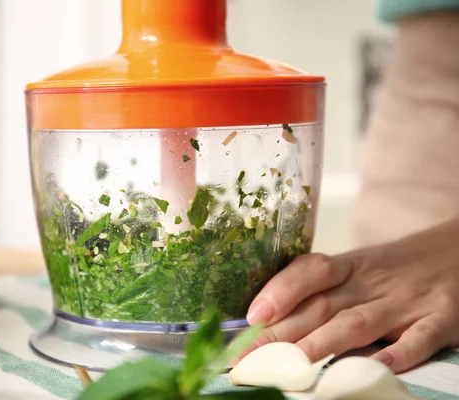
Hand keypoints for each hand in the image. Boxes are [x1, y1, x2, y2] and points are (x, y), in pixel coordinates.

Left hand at [243, 217, 458, 372]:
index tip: (252, 317)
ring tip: (292, 366)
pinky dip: (399, 353)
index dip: (279, 291)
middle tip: (248, 358)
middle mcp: (372, 283)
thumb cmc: (396, 267)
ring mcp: (406, 301)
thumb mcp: (360, 268)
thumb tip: (269, 319)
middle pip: (322, 307)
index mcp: (350, 267)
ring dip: (323, 345)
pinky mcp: (441, 319)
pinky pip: (419, 338)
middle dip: (282, 334)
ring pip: (358, 323)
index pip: (310, 272)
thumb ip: (323, 291)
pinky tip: (377, 368)